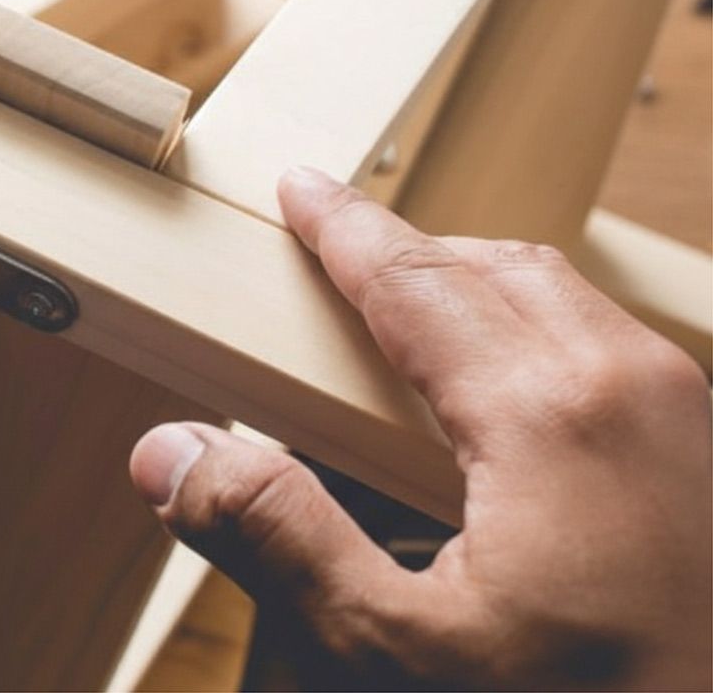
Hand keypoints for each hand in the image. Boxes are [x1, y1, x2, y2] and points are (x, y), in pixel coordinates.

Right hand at [129, 167, 711, 688]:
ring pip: (565, 300)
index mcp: (547, 414)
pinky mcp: (711, 457)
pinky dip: (537, 336)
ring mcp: (692, 419)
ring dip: (474, 288)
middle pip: (494, 265)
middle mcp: (631, 387)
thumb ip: (279, 541)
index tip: (298, 189)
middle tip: (329, 256)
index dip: (342, 228)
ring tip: (403, 324)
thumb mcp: (402, 656)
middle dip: (404, 251)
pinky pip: (615, 351)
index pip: (413, 279)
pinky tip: (501, 403)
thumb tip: (175, 454)